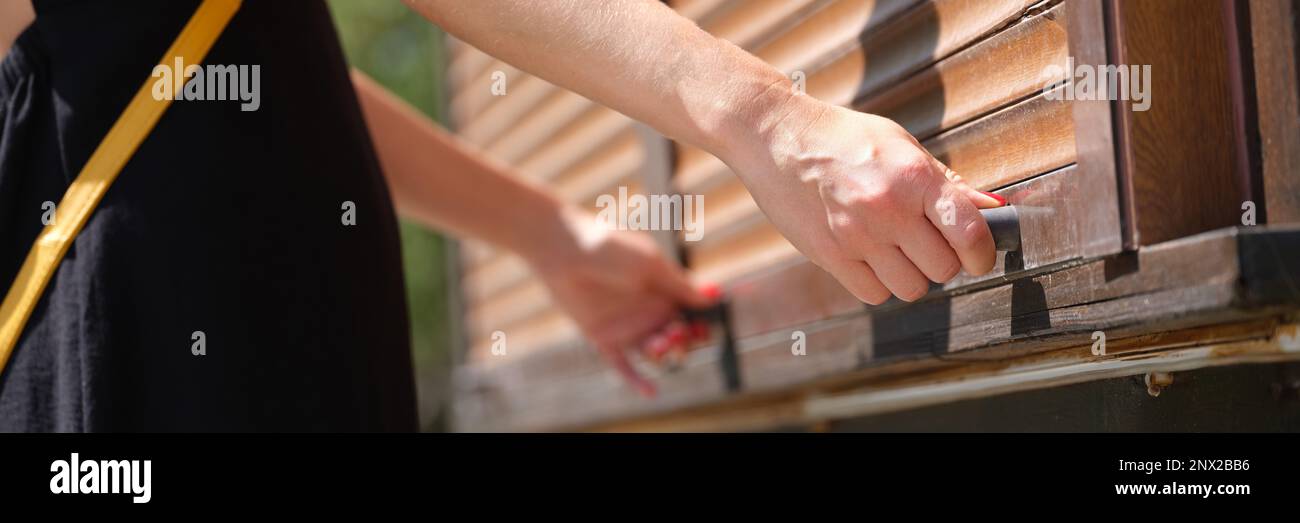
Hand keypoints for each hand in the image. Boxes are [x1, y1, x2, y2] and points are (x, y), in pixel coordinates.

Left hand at [528, 211, 714, 396]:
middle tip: (678, 334)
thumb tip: (715, 296)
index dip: (702, 324)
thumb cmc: (609, 248)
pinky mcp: (605, 339)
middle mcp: (649, 311)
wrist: (565, 251)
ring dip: (664, 353)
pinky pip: (624, 365)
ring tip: (659, 345)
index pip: (692, 314)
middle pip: (677, 337)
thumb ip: (680, 284)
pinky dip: (637, 380)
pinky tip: (651, 391)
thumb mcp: (651, 264)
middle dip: (684, 340)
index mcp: (665, 290)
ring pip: (655, 352)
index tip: (707, 328)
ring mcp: (628, 327)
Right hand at [724, 91, 1004, 303]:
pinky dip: (878, 283)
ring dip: (911, 276)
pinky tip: (870, 258)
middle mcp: (888, 209)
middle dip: (943, 261)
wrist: (777, 139)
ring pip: (910, 288)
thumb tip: (993, 208)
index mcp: (915, 177)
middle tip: (928, 244)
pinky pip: (873, 294)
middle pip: (943, 269)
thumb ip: (946, 183)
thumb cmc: (843, 139)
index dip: (983, 253)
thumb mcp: (901, 147)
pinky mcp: (829, 255)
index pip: (969, 232)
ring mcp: (857, 236)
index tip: (978, 256)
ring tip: (897, 251)